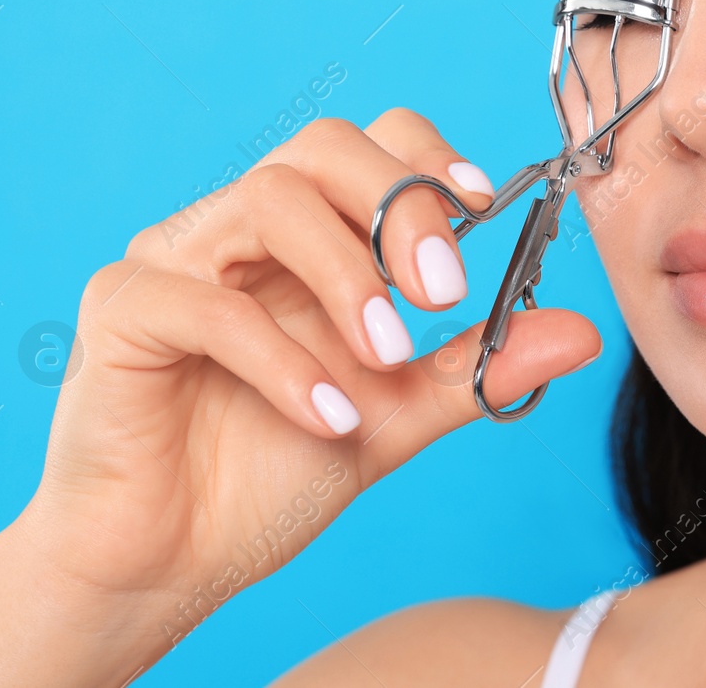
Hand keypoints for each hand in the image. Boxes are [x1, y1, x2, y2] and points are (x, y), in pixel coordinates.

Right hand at [0, 110, 597, 679]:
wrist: (173, 560)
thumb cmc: (274, 470)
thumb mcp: (397, 414)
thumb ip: (477, 367)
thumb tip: (582, 332)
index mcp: (305, 238)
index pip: (368, 145)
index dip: (427, 160)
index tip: (483, 206)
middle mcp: (238, 229)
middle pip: (322, 149)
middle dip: (397, 206)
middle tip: (443, 291)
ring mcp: (175, 258)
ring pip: (268, 201)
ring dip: (345, 276)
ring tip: (387, 357)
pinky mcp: (123, 309)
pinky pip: (207, 303)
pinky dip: (281, 358)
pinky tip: (326, 416)